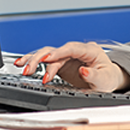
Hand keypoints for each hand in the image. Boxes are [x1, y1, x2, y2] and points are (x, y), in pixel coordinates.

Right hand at [14, 42, 129, 92]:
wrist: (107, 80)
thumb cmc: (107, 79)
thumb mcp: (104, 80)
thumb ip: (94, 76)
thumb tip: (83, 71)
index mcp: (90, 51)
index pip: (72, 48)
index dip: (58, 52)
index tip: (47, 58)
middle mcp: (77, 51)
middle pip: (56, 50)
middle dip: (42, 58)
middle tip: (30, 69)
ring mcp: (68, 56)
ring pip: (48, 53)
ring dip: (34, 60)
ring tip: (23, 67)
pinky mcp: (61, 62)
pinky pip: (46, 60)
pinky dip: (34, 62)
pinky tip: (23, 63)